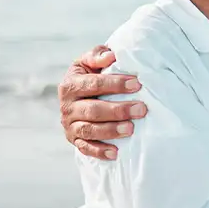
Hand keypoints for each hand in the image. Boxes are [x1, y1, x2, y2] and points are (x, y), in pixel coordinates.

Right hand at [57, 45, 147, 159]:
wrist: (78, 93)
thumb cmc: (90, 73)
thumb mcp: (89, 60)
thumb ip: (98, 55)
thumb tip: (111, 56)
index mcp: (71, 84)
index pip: (93, 84)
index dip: (115, 84)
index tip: (137, 84)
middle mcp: (67, 106)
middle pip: (93, 110)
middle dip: (118, 110)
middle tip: (141, 109)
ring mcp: (69, 125)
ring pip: (89, 130)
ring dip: (111, 131)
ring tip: (131, 129)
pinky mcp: (74, 139)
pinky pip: (85, 148)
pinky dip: (99, 151)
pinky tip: (116, 152)